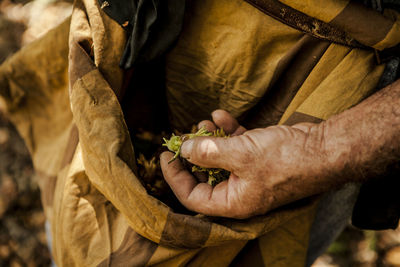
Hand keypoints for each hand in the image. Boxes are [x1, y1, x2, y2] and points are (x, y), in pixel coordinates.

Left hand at [160, 110, 331, 218]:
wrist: (324, 148)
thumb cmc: (286, 159)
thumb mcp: (242, 154)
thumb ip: (209, 153)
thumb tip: (184, 148)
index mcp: (233, 201)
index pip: (192, 196)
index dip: (175, 176)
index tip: (167, 154)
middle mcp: (240, 190)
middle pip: (205, 174)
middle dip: (194, 152)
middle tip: (186, 133)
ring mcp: (250, 173)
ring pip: (220, 158)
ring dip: (210, 139)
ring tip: (204, 121)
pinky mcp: (259, 157)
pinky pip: (237, 146)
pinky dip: (228, 132)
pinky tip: (222, 115)